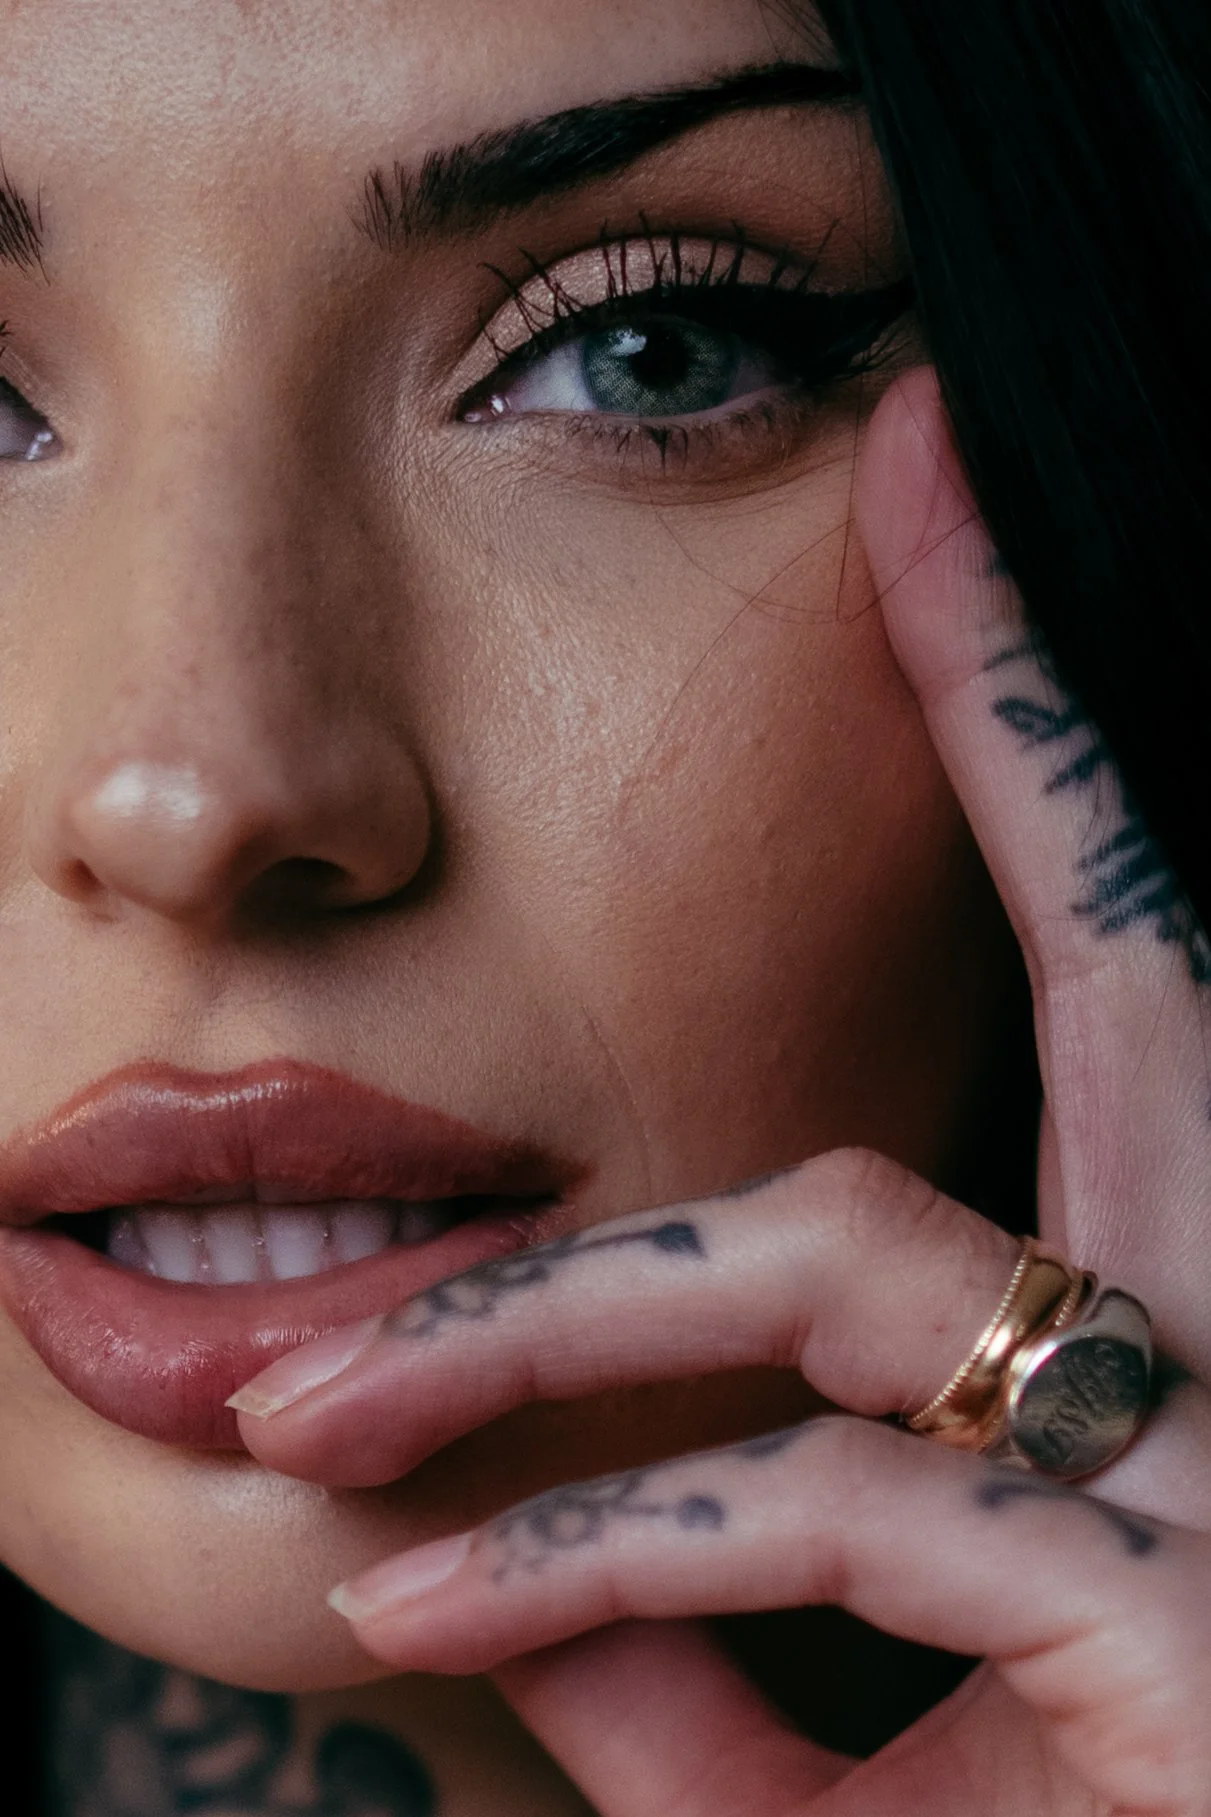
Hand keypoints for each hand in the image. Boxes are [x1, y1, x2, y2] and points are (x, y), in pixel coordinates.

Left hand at [228, 370, 1210, 1814]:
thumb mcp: (857, 1761)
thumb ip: (711, 1642)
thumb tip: (558, 1567)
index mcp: (1180, 1325)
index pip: (1122, 973)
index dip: (1044, 732)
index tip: (960, 500)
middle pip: (1135, 943)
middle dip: (1015, 696)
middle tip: (918, 465)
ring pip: (833, 1237)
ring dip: (533, 1310)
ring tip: (300, 1400)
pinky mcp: (1164, 1628)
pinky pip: (799, 1508)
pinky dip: (575, 1547)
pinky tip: (405, 1612)